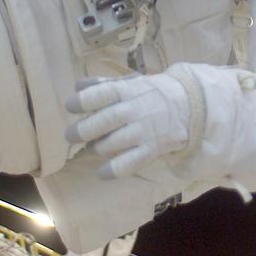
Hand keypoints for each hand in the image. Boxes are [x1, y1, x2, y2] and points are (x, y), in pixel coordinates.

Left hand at [64, 73, 191, 178]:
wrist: (186, 105)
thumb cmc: (149, 93)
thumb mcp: (129, 83)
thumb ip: (103, 84)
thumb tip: (77, 86)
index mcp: (129, 90)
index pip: (105, 93)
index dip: (85, 100)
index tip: (70, 106)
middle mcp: (136, 110)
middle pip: (108, 119)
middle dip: (85, 129)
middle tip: (70, 135)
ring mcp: (145, 130)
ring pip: (116, 142)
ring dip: (98, 147)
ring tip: (92, 147)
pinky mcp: (152, 148)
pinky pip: (132, 162)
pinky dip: (115, 169)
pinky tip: (102, 172)